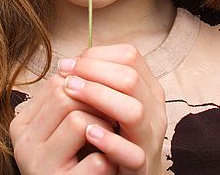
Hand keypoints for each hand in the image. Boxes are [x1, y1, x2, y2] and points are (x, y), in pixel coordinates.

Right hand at [10, 73, 117, 174]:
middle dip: (97, 101)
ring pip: (80, 120)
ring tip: (112, 136)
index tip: (103, 96)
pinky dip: (110, 156)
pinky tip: (112, 162)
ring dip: (105, 126)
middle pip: (66, 95)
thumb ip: (70, 97)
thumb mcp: (64, 127)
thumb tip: (90, 58)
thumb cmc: (75, 159)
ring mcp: (38, 166)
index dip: (88, 84)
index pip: (57, 82)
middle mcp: (23, 144)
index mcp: (23, 124)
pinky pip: (96, 160)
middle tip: (111, 114)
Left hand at [59, 44, 166, 174]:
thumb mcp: (114, 103)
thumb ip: (102, 82)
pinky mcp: (142, 167)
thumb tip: (71, 62)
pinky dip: (110, 141)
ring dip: (100, 97)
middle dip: (94, 71)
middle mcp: (155, 110)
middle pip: (130, 78)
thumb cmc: (117, 134)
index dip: (98, 56)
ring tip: (71, 93)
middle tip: (65, 76)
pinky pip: (133, 153)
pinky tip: (88, 132)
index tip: (70, 63)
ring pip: (135, 110)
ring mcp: (150, 138)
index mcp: (149, 88)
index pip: (130, 56)